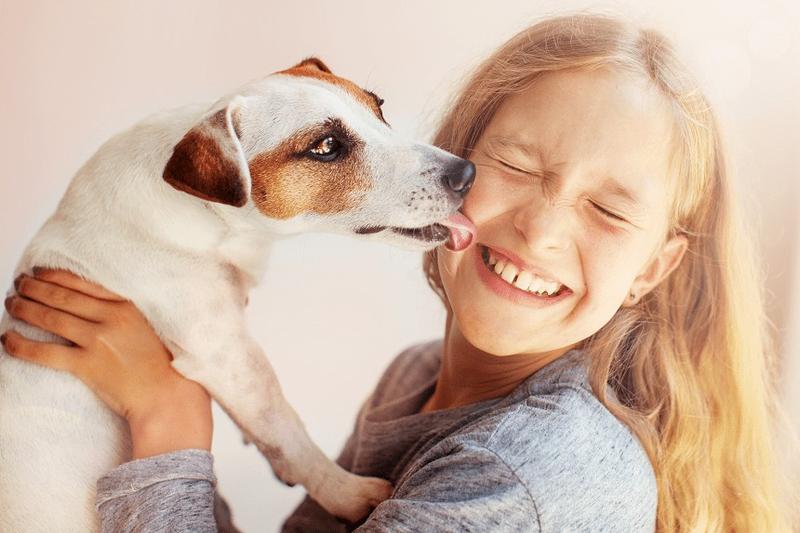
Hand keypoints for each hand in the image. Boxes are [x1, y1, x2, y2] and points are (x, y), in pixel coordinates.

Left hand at [2, 268, 212, 457]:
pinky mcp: (87, 366)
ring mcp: (98, 341)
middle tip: (18, 284)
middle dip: (35, 288)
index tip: (39, 272)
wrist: (166, 395)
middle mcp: (111, 318)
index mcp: (127, 306)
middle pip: (63, 297)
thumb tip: (90, 306)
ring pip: (51, 318)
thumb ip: (122, 313)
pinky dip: (22, 344)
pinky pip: (45, 352)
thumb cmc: (161, 365)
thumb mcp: (147, 327)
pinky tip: (9, 339)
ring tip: (11, 304)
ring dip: (25, 309)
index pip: (83, 284)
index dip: (56, 276)